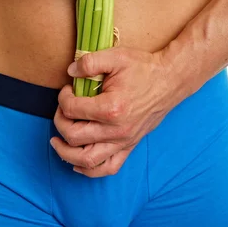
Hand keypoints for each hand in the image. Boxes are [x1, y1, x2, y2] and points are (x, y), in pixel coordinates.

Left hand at [51, 47, 179, 176]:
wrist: (170, 79)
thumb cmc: (144, 68)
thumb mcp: (116, 56)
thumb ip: (90, 61)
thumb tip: (70, 71)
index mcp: (111, 107)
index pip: (72, 109)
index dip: (63, 98)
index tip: (67, 89)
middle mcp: (117, 130)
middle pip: (74, 135)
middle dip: (60, 121)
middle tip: (62, 108)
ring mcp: (124, 141)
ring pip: (86, 160)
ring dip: (66, 152)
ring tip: (57, 141)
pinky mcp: (130, 146)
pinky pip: (107, 168)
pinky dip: (89, 170)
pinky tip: (77, 163)